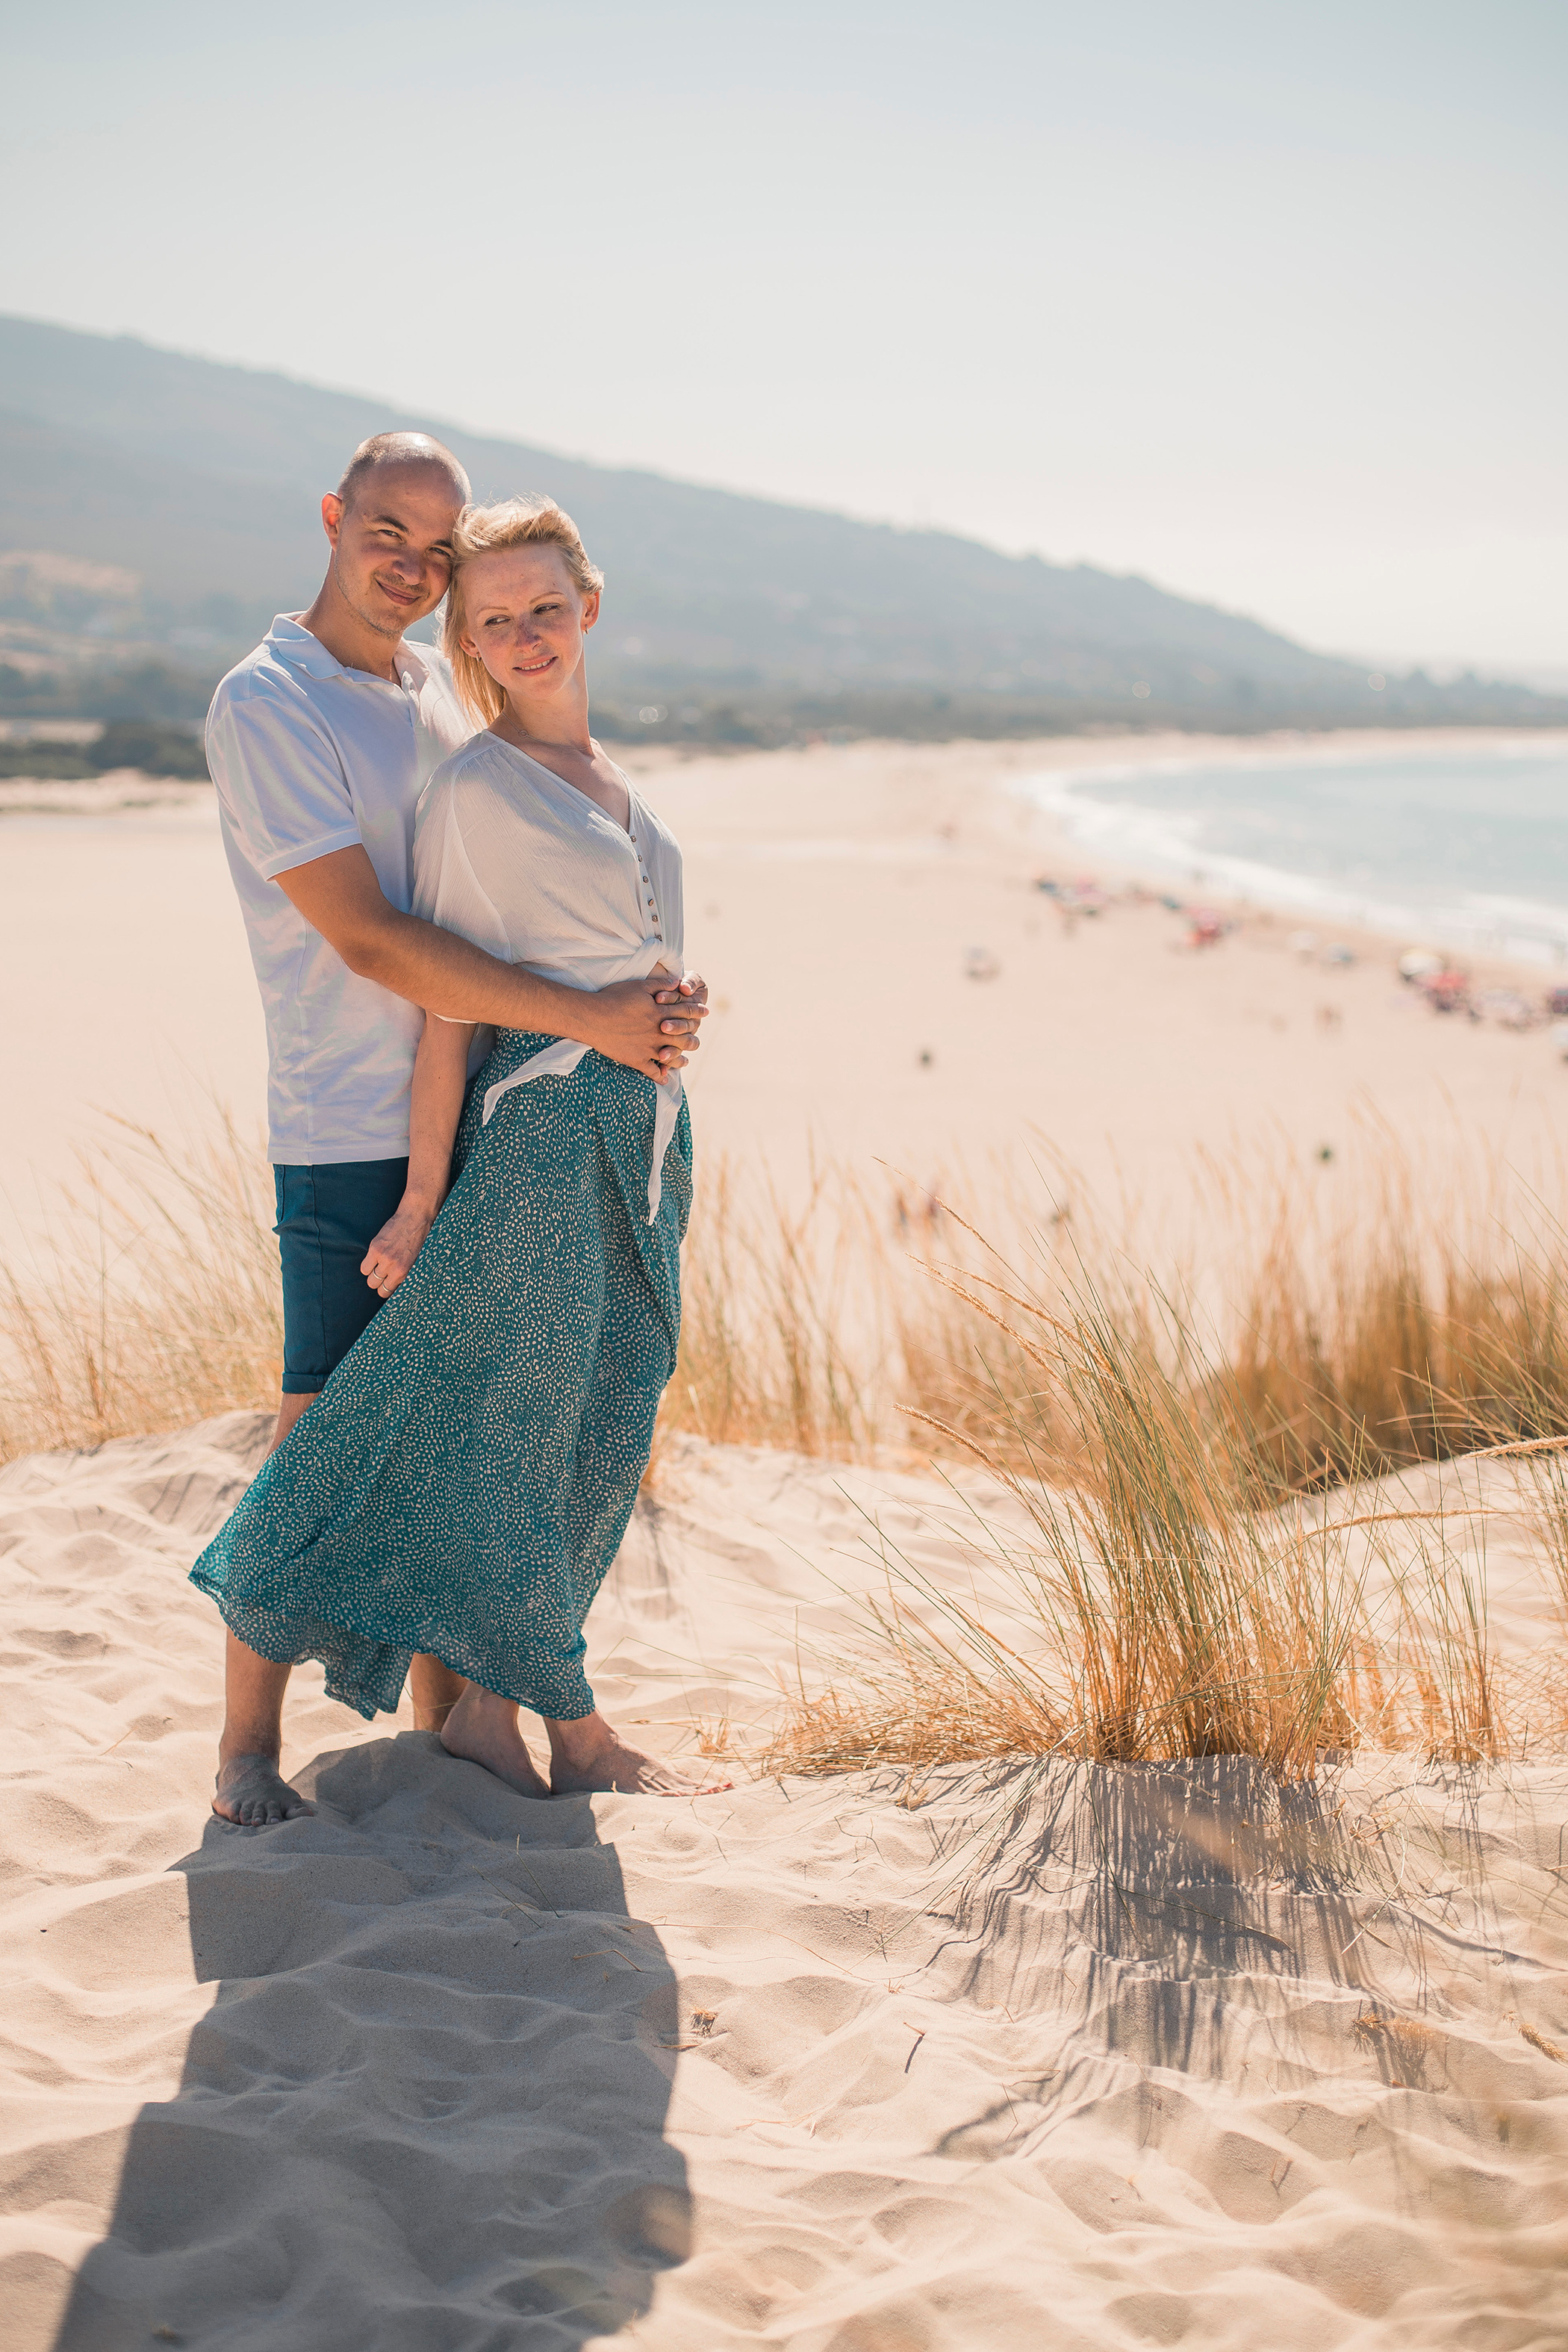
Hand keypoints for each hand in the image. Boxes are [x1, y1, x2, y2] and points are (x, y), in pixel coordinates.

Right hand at [361, 1197, 438, 1297]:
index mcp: (407, 1272)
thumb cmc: (419, 1239)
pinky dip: (367, 1266)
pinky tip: (373, 1260)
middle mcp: (395, 1268)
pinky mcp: (375, 1249)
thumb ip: (405, 1273)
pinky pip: (364, 1267)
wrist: (415, 1218)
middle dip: (378, 1283)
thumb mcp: (416, 1261)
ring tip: (377, 1267)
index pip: (388, 1292)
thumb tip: (395, 1285)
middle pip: (376, 1286)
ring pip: (369, 1278)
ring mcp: (384, 1258)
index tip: (386, 1286)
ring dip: (372, 1275)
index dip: (385, 1290)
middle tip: (381, 1276)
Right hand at [587, 973, 708, 1081]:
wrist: (593, 1017)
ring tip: (685, 1062)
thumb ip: (661, 984)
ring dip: (680, 1059)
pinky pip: (652, 1071)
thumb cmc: (614, 998)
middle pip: (683, 1036)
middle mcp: (658, 1031)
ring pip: (672, 1056)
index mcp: (660, 1012)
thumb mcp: (639, 986)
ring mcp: (648, 1048)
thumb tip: (678, 981)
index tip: (705, 1012)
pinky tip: (664, 1078)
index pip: (685, 1012)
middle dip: (692, 1038)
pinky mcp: (636, 1060)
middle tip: (697, 1041)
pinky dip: (660, 1075)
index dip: (697, 1011)